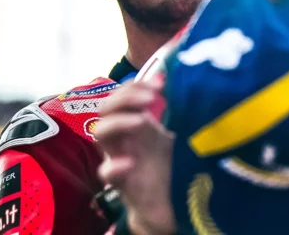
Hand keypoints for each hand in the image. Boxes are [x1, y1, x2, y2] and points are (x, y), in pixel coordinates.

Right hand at [96, 79, 175, 234]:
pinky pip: (106, 172)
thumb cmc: (171, 165)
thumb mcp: (177, 134)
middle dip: (126, 97)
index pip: (123, 94)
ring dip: (118, 122)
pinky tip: (130, 163)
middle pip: (107, 107)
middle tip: (150, 98)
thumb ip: (179, 112)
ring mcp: (119, 157)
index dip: (136, 84)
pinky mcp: (121, 182)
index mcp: (136, 122)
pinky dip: (115, 166)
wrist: (170, 204)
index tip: (160, 84)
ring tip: (140, 122)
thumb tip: (188, 83)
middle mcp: (124, 137)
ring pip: (100, 133)